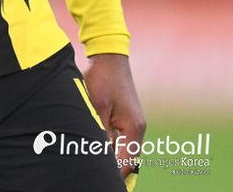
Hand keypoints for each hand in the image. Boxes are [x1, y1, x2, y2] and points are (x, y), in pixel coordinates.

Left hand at [83, 53, 145, 179]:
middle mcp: (137, 128)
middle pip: (128, 159)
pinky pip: (121, 139)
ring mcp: (133, 122)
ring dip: (112, 157)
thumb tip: (101, 155)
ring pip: (125, 150)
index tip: (100, 178)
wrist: (108, 55)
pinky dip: (112, 147)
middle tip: (95, 173)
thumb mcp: (98, 107)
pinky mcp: (126, 117)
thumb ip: (102, 134)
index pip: (126, 162)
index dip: (114, 174)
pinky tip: (98, 147)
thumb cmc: (103, 78)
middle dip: (114, 169)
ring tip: (94, 162)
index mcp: (134, 127)